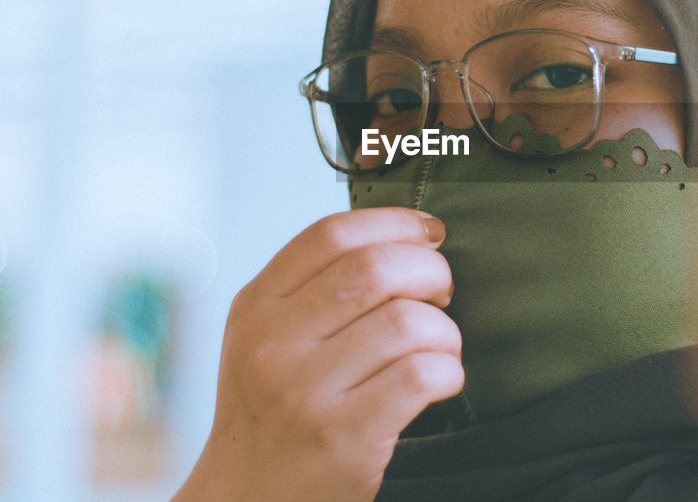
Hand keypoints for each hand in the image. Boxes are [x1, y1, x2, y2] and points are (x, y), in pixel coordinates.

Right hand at [173, 207, 461, 501]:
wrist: (249, 498)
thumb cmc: (275, 409)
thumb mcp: (265, 338)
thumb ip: (313, 288)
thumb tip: (405, 238)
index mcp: (256, 307)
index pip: (331, 235)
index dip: (395, 223)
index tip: (429, 233)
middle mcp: (273, 344)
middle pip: (375, 270)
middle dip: (430, 271)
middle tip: (441, 293)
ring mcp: (305, 392)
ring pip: (408, 323)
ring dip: (445, 330)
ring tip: (439, 347)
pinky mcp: (344, 436)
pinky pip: (421, 375)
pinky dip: (448, 372)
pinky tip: (440, 382)